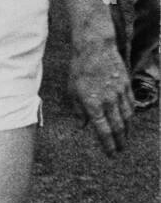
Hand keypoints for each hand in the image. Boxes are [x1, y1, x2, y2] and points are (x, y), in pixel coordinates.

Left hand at [68, 37, 131, 155]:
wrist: (95, 47)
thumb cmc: (79, 68)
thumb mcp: (72, 89)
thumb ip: (78, 109)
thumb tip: (83, 125)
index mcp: (92, 103)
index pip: (103, 130)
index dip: (108, 145)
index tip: (110, 154)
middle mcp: (108, 101)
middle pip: (118, 127)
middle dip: (119, 142)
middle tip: (120, 151)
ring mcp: (120, 94)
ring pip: (127, 118)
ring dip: (127, 132)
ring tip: (124, 139)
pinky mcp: (127, 86)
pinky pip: (131, 106)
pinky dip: (130, 117)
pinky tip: (128, 122)